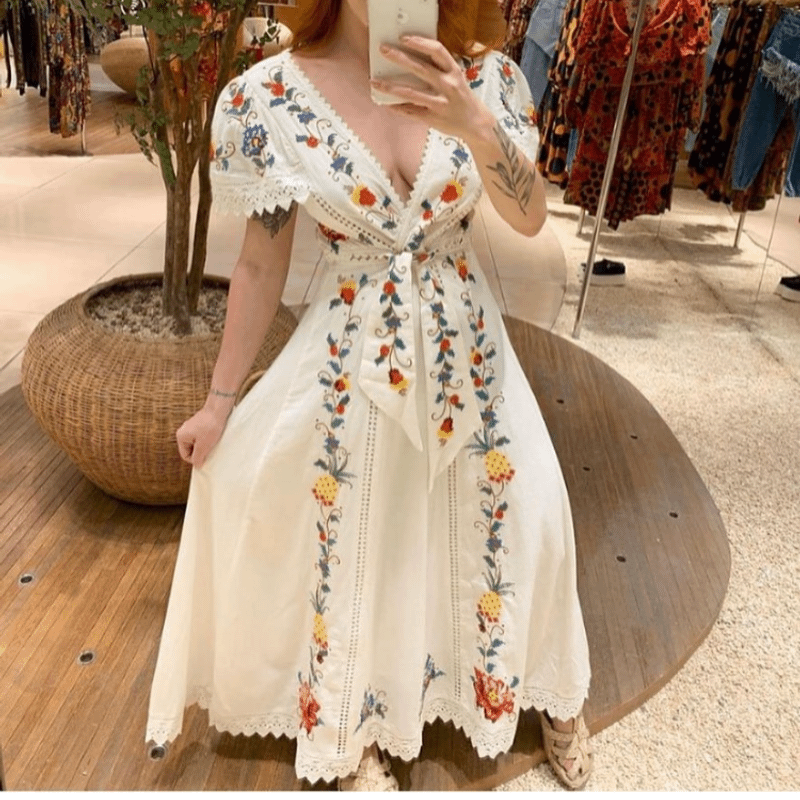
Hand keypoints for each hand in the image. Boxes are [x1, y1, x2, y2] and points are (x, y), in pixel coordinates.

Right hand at [176, 406, 228, 468]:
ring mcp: (191, 426)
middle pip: (191, 449)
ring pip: (197, 443)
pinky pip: (202, 436)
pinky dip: (208, 439)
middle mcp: (184, 431)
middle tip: (210, 450)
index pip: (185, 455)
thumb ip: (198, 457)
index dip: (195, 459)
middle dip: (200, 451)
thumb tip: (197, 465)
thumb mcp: (203, 446)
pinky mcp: (200, 424)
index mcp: (181, 436)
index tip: (206, 458)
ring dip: (205, 445)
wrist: (219, 409)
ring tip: (213, 443)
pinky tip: (215, 437)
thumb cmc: (210, 427)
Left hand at [371, 37, 493, 142]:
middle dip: (399, 58)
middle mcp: (447, 85)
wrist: (476, 123)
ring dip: (390, 87)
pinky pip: (410, 111)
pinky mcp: (432, 118)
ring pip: (410, 93)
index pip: (437, 51)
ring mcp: (439, 103)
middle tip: (383, 50)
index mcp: (453, 71)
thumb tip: (412, 59)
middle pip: (420, 68)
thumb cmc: (462, 98)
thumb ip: (439, 69)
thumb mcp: (456, 78)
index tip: (404, 38)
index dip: (419, 43)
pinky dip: (396, 106)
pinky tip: (385, 102)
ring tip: (374, 82)